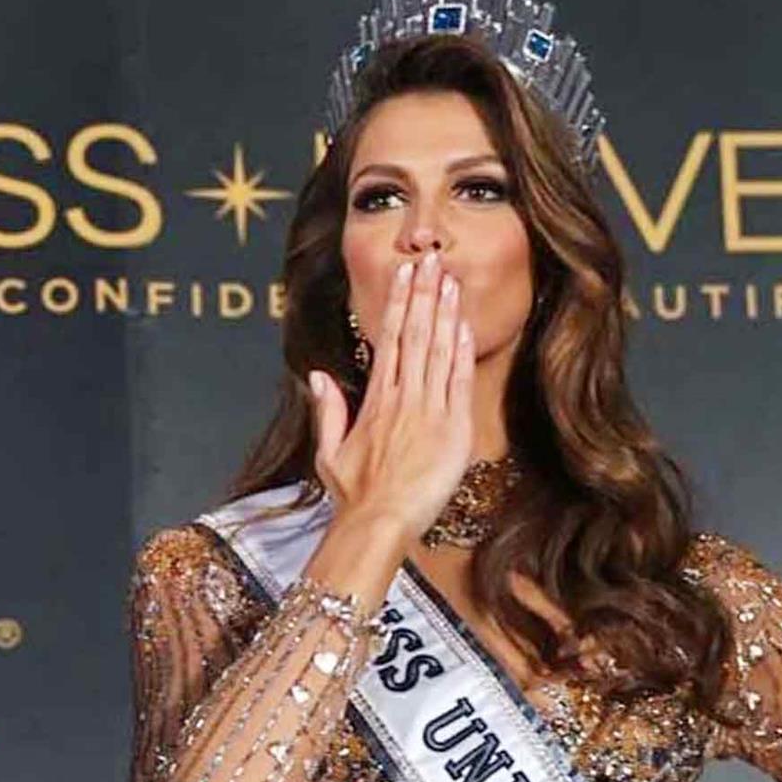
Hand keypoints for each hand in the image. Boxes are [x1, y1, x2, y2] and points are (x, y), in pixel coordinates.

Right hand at [307, 252, 474, 541]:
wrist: (380, 522)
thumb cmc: (355, 496)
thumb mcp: (329, 453)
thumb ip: (327, 411)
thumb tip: (318, 375)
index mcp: (374, 402)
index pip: (389, 341)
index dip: (399, 305)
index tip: (405, 276)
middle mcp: (401, 399)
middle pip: (414, 335)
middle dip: (422, 295)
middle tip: (429, 260)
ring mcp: (427, 412)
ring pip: (436, 350)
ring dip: (443, 313)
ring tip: (448, 279)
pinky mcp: (451, 430)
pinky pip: (457, 382)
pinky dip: (460, 352)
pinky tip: (464, 325)